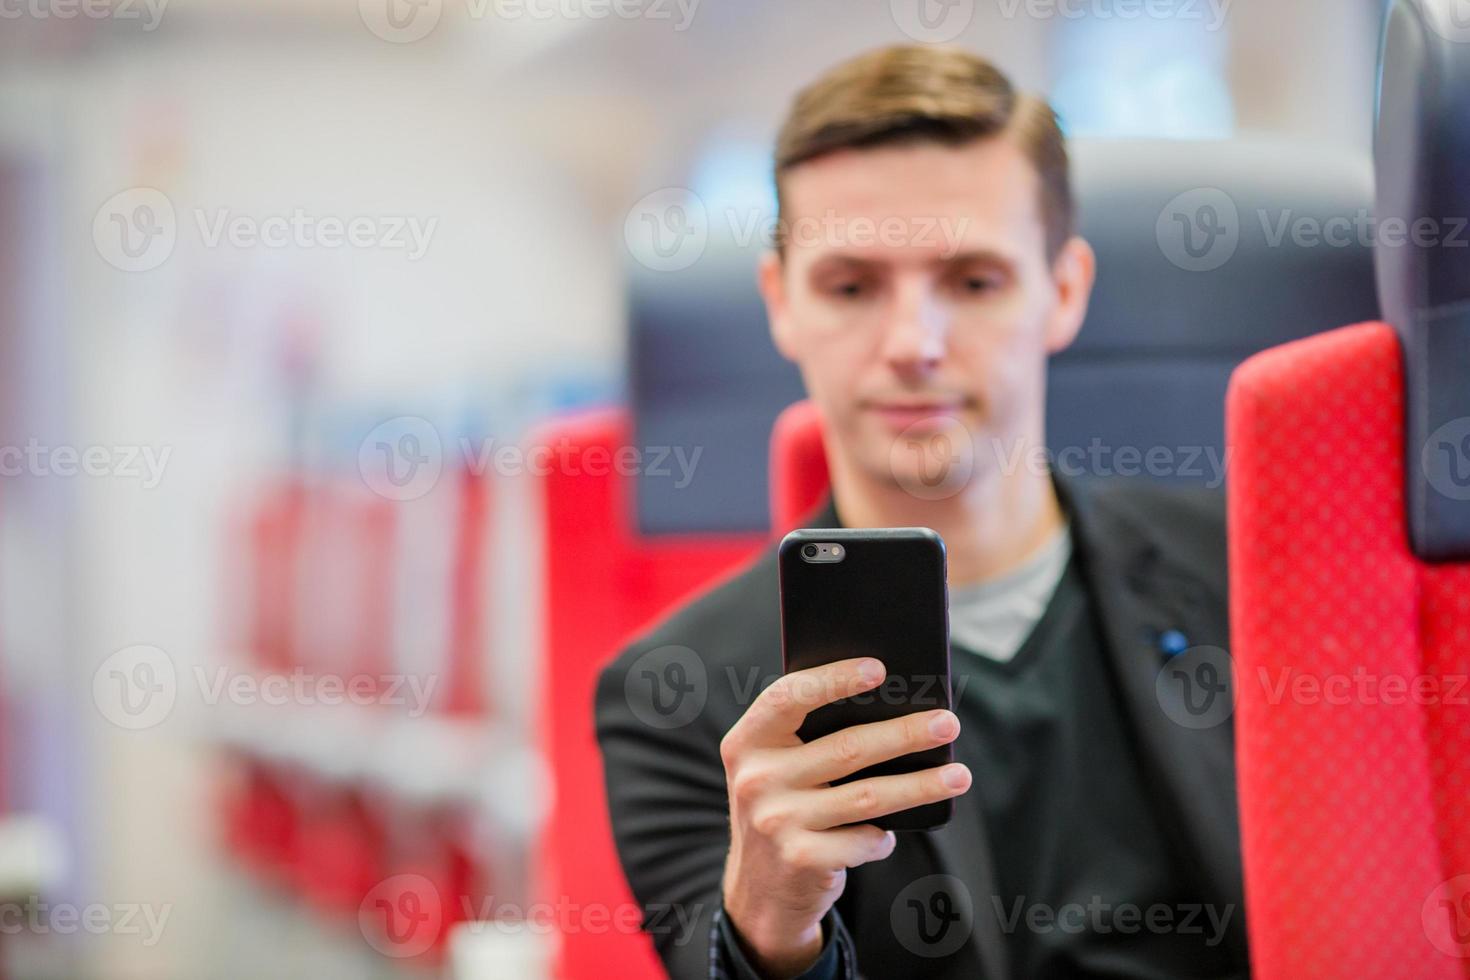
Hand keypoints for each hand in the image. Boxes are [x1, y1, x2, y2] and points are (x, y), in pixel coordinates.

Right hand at [718, 657, 969, 977]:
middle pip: (846, 747)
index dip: (834, 679)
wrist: (759, 889)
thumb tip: (895, 709)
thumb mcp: (779, 768)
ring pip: (867, 795)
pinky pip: (863, 839)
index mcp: (747, 741)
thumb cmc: (785, 807)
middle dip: (905, 733)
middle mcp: (756, 778)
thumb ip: (811, 738)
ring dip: (920, 784)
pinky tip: (889, 834)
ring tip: (959, 774)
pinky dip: (883, 837)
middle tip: (948, 723)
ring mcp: (776, 821)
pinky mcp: (800, 859)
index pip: (789, 697)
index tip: (880, 669)